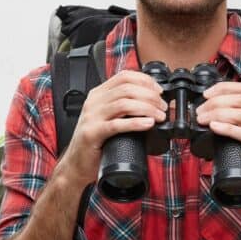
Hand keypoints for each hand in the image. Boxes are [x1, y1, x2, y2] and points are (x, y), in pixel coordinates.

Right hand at [59, 69, 166, 185]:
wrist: (77, 163)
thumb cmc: (96, 141)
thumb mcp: (108, 118)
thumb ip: (124, 108)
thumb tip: (153, 104)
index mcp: (98, 94)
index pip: (124, 77)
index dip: (145, 81)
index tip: (159, 91)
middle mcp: (94, 102)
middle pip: (127, 89)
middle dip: (150, 96)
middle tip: (163, 107)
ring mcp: (92, 117)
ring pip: (124, 104)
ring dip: (147, 108)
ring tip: (159, 116)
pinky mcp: (92, 133)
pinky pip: (116, 124)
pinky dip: (136, 123)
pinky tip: (148, 124)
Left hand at [195, 81, 240, 198]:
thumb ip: (234, 122)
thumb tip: (207, 113)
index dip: (223, 88)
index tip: (206, 94)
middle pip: (240, 100)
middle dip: (215, 103)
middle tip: (200, 112)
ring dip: (217, 114)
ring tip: (203, 120)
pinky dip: (228, 128)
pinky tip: (215, 127)